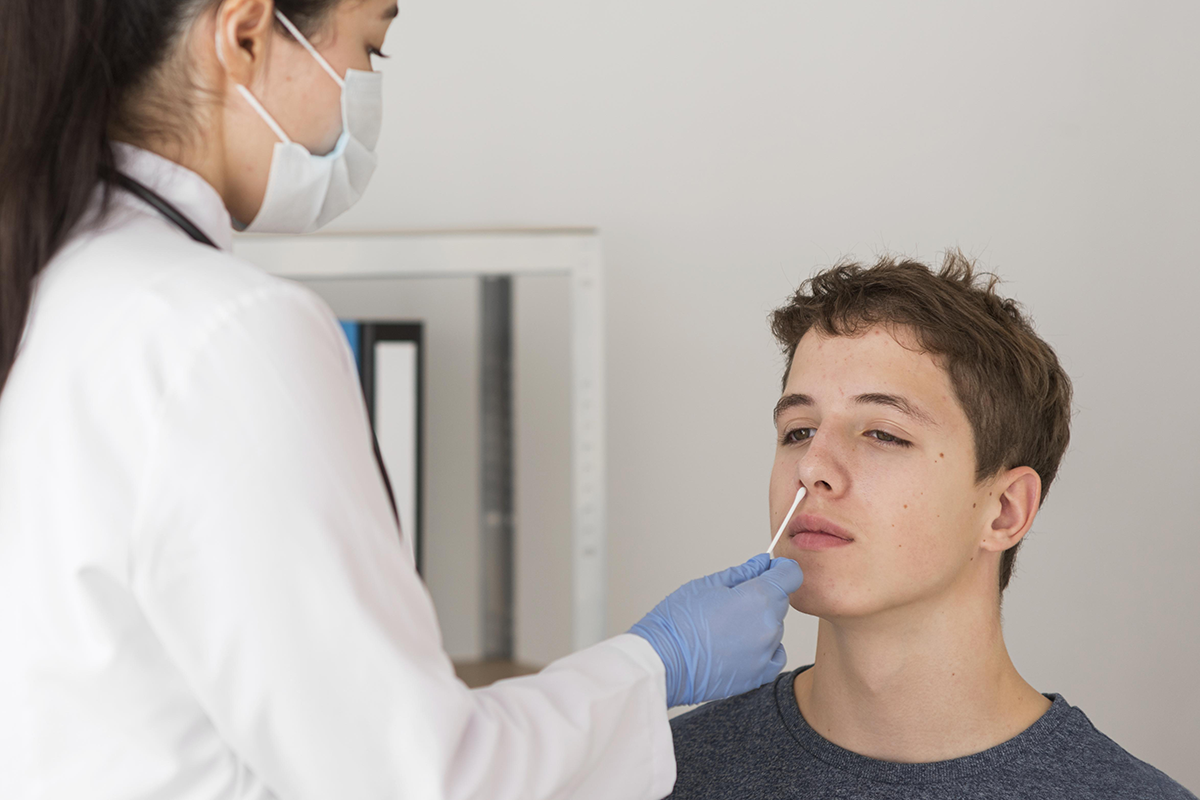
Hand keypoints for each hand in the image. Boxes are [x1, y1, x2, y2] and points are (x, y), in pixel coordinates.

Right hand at [629, 554, 802, 706]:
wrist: (663, 662)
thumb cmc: (678, 622)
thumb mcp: (707, 585)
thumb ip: (741, 573)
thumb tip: (760, 564)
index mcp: (758, 597)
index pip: (790, 575)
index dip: (779, 568)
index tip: (769, 570)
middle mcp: (769, 625)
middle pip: (779, 601)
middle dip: (763, 596)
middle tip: (731, 601)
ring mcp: (766, 652)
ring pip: (774, 628)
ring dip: (759, 623)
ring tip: (727, 627)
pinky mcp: (759, 674)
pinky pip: (774, 655)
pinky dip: (764, 648)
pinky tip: (740, 645)